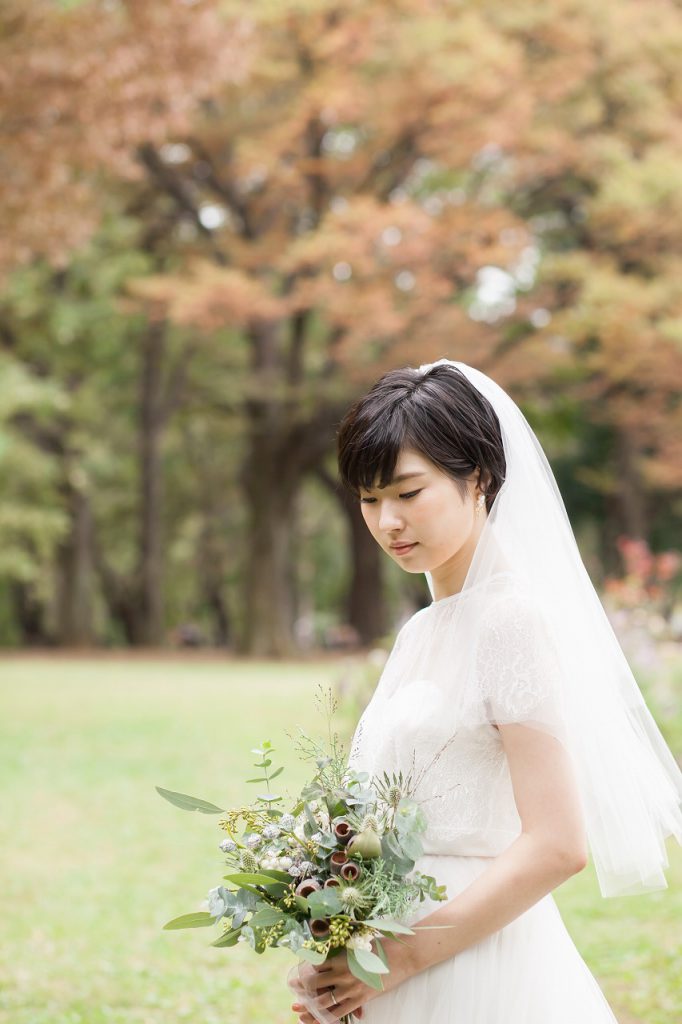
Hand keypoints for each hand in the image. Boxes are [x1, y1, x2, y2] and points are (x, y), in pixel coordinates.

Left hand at [290, 941, 411, 1022]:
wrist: (401, 955)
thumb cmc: (380, 944)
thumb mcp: (356, 943)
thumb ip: (341, 948)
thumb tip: (327, 944)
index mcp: (339, 956)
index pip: (314, 966)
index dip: (304, 970)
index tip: (298, 973)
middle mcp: (342, 973)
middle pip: (313, 984)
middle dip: (301, 988)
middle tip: (294, 990)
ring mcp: (351, 988)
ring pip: (322, 1002)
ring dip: (309, 1006)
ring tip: (299, 1008)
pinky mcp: (360, 999)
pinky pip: (338, 1013)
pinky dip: (326, 1017)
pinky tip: (318, 1018)